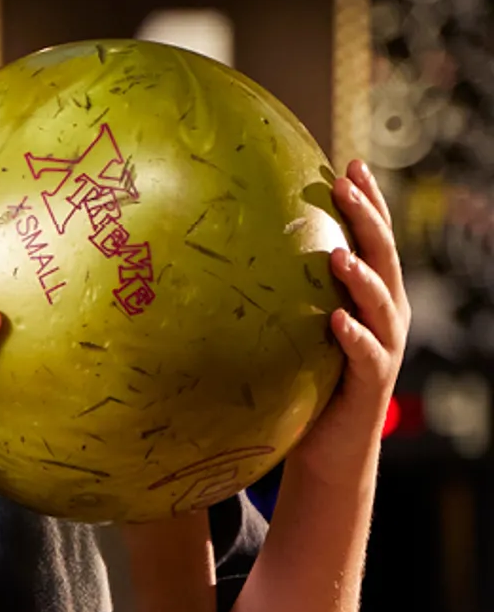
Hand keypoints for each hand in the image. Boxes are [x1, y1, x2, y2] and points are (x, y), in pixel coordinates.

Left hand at [287, 160, 409, 490]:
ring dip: (362, 274)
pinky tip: (336, 317)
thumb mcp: (294, 330)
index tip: (349, 163)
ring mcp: (384, 346)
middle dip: (369, 218)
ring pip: (382, 301)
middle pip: (384, 256)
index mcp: (371, 295)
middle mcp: (386, 314)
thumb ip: (279, 296)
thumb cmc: (305, 381)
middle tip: (347, 184)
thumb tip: (224, 253)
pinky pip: (366, 354)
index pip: (373, 238)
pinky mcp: (373, 382)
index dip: (368, 201)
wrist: (329, 448)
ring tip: (340, 251)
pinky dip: (354, 334)